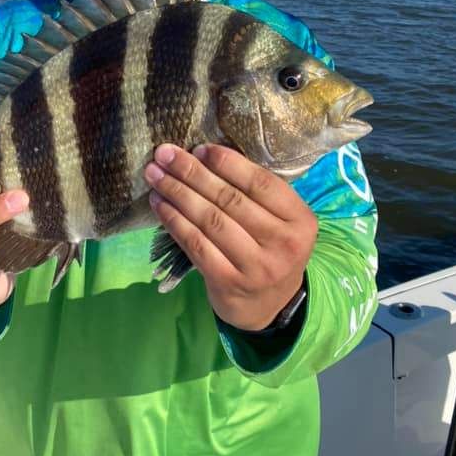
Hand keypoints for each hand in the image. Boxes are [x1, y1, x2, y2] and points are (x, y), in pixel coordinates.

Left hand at [144, 144, 316, 330]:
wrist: (267, 307)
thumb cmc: (268, 249)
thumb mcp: (279, 221)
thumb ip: (255, 193)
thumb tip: (202, 154)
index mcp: (300, 220)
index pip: (261, 182)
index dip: (227, 162)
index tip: (198, 148)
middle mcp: (283, 244)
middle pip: (230, 199)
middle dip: (192, 172)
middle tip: (164, 154)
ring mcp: (256, 266)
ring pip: (209, 219)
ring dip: (177, 193)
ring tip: (155, 175)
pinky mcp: (228, 282)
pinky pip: (195, 243)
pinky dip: (174, 220)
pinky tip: (159, 204)